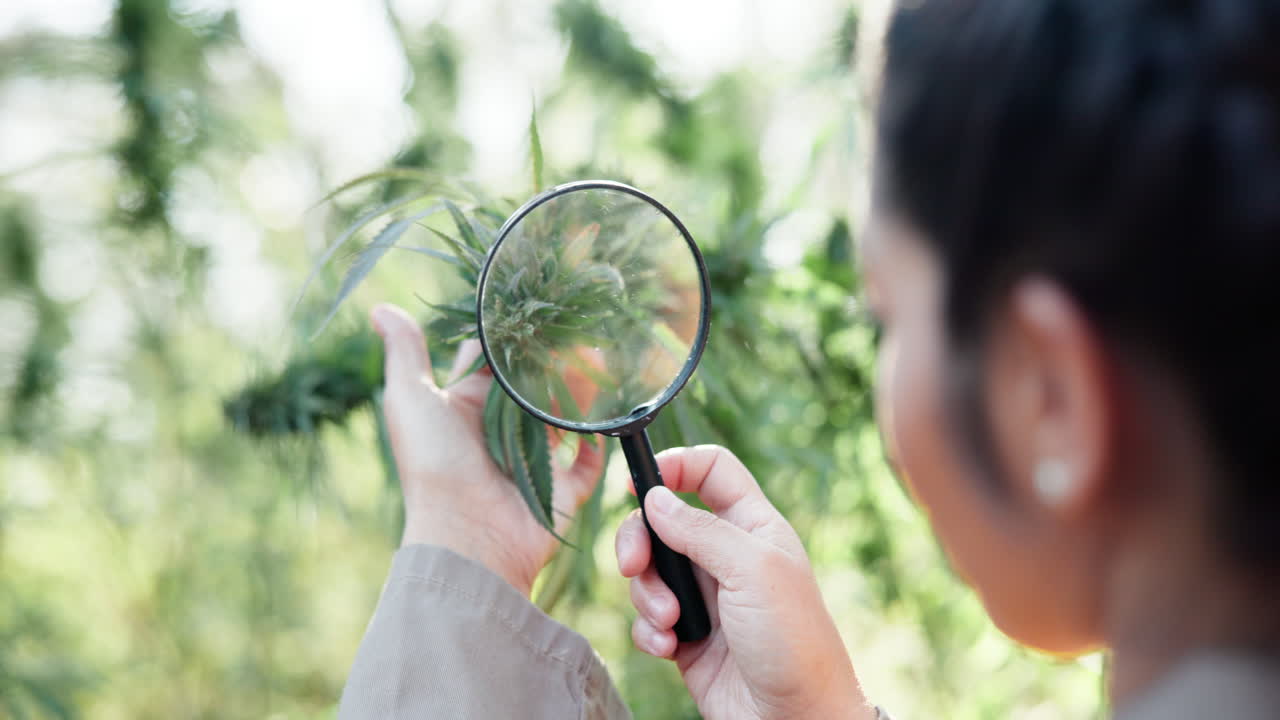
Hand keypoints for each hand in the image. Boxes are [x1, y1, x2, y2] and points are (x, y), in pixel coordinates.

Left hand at [372, 303, 603, 596]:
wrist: (469, 538)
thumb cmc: (435, 466)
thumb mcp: (410, 400)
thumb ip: (405, 352)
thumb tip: (380, 307)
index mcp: (468, 406)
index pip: (491, 360)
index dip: (508, 332)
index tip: (531, 298)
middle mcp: (502, 430)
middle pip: (534, 381)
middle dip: (554, 354)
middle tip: (576, 323)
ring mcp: (536, 459)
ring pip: (565, 412)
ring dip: (582, 385)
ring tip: (599, 353)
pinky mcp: (565, 487)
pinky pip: (590, 458)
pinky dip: (599, 437)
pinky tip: (607, 410)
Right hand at [615, 445, 876, 719]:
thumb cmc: (792, 641)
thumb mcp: (751, 570)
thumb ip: (699, 530)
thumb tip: (654, 499)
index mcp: (753, 526)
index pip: (711, 470)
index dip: (675, 466)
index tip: (638, 484)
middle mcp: (727, 555)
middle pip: (663, 520)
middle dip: (639, 540)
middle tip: (631, 565)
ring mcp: (706, 596)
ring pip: (649, 571)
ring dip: (647, 595)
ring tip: (670, 622)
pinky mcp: (687, 636)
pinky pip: (648, 618)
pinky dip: (649, 630)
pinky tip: (670, 648)